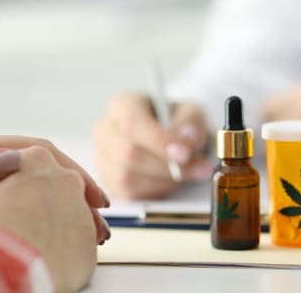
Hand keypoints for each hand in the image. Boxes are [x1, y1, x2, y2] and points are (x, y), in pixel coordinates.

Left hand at [0, 134, 110, 268]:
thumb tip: (17, 156)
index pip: (36, 151)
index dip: (70, 173)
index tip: (94, 199)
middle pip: (42, 170)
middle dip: (76, 193)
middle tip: (102, 221)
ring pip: (33, 191)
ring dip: (63, 209)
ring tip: (89, 234)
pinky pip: (17, 209)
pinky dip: (42, 221)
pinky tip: (54, 238)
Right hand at [93, 93, 210, 199]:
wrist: (170, 139)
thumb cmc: (176, 122)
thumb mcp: (191, 113)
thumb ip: (192, 122)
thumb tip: (188, 136)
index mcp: (122, 106)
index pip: (132, 123)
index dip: (158, 141)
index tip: (185, 154)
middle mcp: (105, 130)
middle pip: (128, 153)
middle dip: (166, 166)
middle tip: (198, 169)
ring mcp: (103, 158)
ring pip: (126, 178)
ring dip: (162, 181)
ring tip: (187, 175)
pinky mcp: (108, 182)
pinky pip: (128, 194)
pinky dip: (154, 192)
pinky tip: (170, 182)